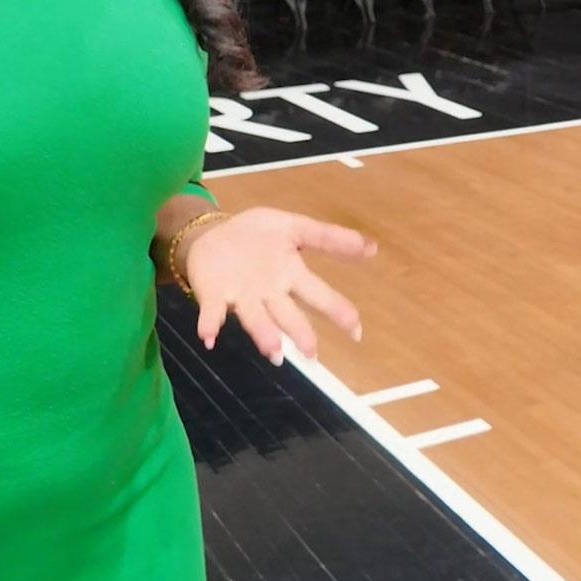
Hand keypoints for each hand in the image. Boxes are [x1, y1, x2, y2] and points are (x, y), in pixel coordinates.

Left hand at [183, 206, 375, 363]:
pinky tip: (208, 336)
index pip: (320, 296)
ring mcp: (241, 297)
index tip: (356, 331)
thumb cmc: (257, 236)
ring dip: (263, 335)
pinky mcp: (213, 295)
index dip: (339, 312)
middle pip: (289, 316)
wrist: (212, 233)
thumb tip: (373, 248)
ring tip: (273, 351)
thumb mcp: (296, 227)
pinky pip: (212, 313)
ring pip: (255, 320)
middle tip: (310, 353)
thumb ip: (329, 237)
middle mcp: (269, 294)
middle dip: (299, 333)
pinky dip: (210, 325)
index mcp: (291, 276)